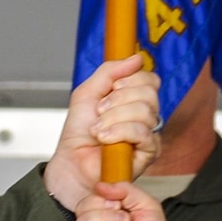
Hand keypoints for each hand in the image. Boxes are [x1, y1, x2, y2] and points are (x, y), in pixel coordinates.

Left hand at [45, 58, 161, 206]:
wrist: (71, 163)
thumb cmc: (79, 133)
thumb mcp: (88, 93)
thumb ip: (110, 72)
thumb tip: (137, 58)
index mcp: (134, 99)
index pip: (150, 79)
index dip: (130, 79)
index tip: (111, 88)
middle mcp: (145, 115)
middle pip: (149, 92)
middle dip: (118, 99)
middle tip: (99, 111)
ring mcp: (149, 134)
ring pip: (145, 111)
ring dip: (113, 117)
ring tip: (98, 129)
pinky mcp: (149, 153)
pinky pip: (142, 132)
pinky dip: (119, 132)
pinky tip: (104, 139)